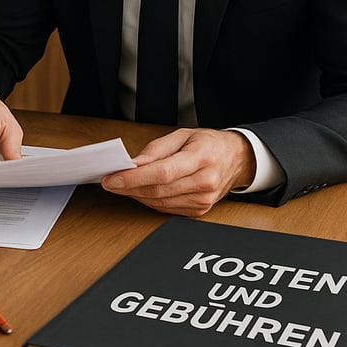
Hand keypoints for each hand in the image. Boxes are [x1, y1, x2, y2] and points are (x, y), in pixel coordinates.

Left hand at [100, 128, 255, 215]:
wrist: (237, 159)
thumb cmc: (209, 144)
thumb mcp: (182, 135)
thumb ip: (156, 150)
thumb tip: (133, 164)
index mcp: (201, 158)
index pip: (161, 173)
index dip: (133, 178)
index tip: (112, 178)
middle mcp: (205, 182)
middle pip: (158, 190)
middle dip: (128, 187)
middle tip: (109, 182)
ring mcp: (203, 200)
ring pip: (159, 202)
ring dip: (136, 195)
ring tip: (121, 185)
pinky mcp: (200, 211)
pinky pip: (166, 208)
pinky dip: (150, 200)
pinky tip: (141, 191)